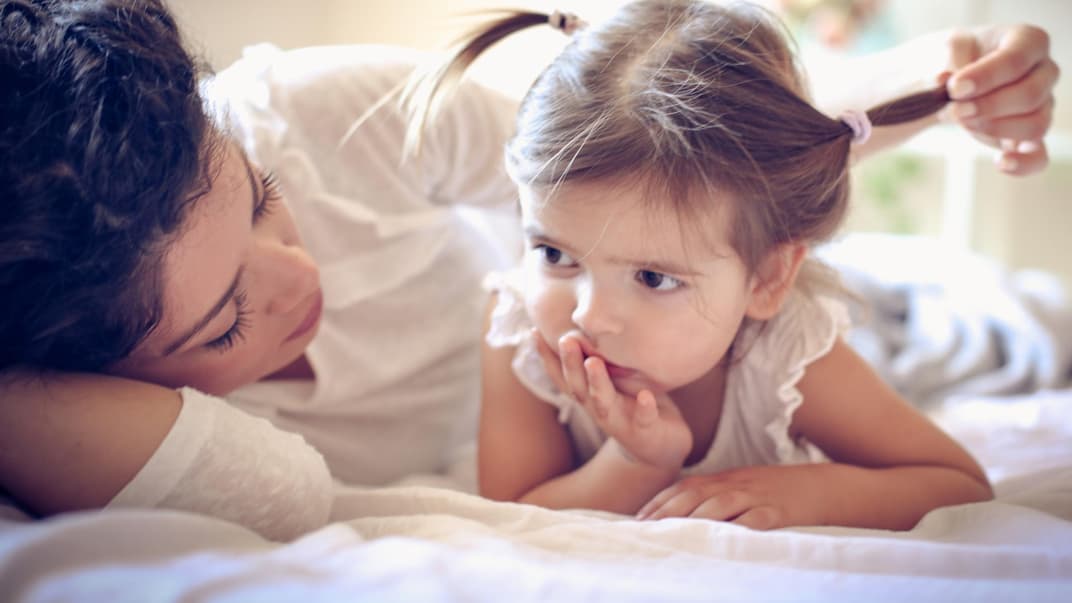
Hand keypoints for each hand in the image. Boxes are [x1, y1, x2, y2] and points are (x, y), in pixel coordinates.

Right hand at [531, 329, 691, 469]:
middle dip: (570, 364)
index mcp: (588, 395)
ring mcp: (620, 421)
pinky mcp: (645, 431)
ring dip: (597, 383)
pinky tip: (646, 397)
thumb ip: (599, 359)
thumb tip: (586, 323)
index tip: (534, 331)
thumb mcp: (615, 382)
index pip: (562, 375)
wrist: (659, 451)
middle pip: (578, 386)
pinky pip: (644, 420)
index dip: (547, 356)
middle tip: (566, 339)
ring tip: (593, 362)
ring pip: (603, 402)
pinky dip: (644, 408)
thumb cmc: (633, 406)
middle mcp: (598, 408)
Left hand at [636, 464, 834, 529]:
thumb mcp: (742, 488)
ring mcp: (757, 498)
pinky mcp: (779, 513)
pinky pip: (757, 520)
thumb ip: (714, 498)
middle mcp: (736, 485)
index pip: (685, 487)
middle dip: (667, 511)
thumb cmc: (776, 493)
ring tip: (674, 534)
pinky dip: (739, 528)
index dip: (660, 502)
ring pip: (721, 504)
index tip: (638, 519)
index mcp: (725, 480)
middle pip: (695, 494)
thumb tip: (681, 516)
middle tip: (646, 529)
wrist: (822, 487)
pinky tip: (725, 540)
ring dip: (694, 518)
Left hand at [944, 24, 1058, 175]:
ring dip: (993, 129)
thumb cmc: (954, 59)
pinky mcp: (1029, 136)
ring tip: (963, 122)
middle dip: (986, 107)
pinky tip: (1000, 163)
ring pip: (1035, 125)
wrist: (953, 80)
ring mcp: (1042, 105)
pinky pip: (1038, 156)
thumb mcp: (944, 52)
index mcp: (1027, 41)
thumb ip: (943, 64)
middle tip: (954, 110)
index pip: (1017, 59)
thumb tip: (941, 80)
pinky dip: (1022, 164)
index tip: (954, 89)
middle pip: (1029, 95)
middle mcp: (1044, 72)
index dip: (986, 77)